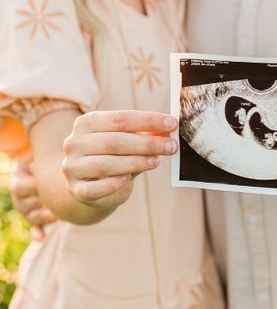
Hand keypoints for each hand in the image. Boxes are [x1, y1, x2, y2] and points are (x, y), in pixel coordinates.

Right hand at [11, 159, 55, 238]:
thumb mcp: (40, 157)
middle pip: (24, 204)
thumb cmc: (45, 161)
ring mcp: (26, 208)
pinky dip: (37, 232)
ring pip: (31, 216)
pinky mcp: (34, 218)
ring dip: (43, 217)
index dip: (34, 185)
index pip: (20, 186)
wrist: (46, 170)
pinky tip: (41, 237)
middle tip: (53, 199)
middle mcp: (19, 195)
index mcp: (19, 179)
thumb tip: (35, 163)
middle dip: (39, 201)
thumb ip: (39, 161)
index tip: (45, 182)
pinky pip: (34, 228)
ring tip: (55, 215)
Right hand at [63, 110, 177, 211]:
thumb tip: (167, 131)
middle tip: (171, 146)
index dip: (148, 120)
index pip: (120, 118)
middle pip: (114, 141)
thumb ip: (144, 136)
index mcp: (86, 123)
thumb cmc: (112, 155)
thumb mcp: (126, 141)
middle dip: (147, 143)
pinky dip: (114, 183)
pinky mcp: (75, 190)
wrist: (88, 183)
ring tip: (157, 161)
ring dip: (136, 162)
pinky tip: (129, 179)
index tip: (172, 123)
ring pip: (106, 164)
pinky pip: (96, 188)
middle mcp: (74, 142)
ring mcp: (72, 167)